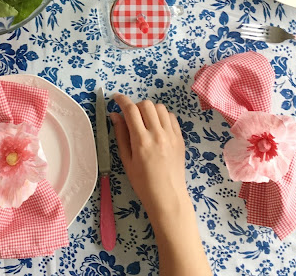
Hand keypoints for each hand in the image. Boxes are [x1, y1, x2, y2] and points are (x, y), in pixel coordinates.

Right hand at [111, 94, 188, 225]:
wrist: (168, 197)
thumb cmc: (142, 182)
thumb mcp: (126, 160)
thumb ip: (121, 135)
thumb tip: (115, 115)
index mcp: (141, 141)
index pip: (131, 110)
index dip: (122, 100)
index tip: (116, 98)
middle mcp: (157, 134)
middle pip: (146, 104)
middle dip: (135, 106)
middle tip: (131, 116)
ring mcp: (171, 135)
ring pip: (160, 108)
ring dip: (149, 110)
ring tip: (145, 121)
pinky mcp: (180, 138)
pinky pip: (171, 117)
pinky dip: (162, 116)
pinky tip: (157, 127)